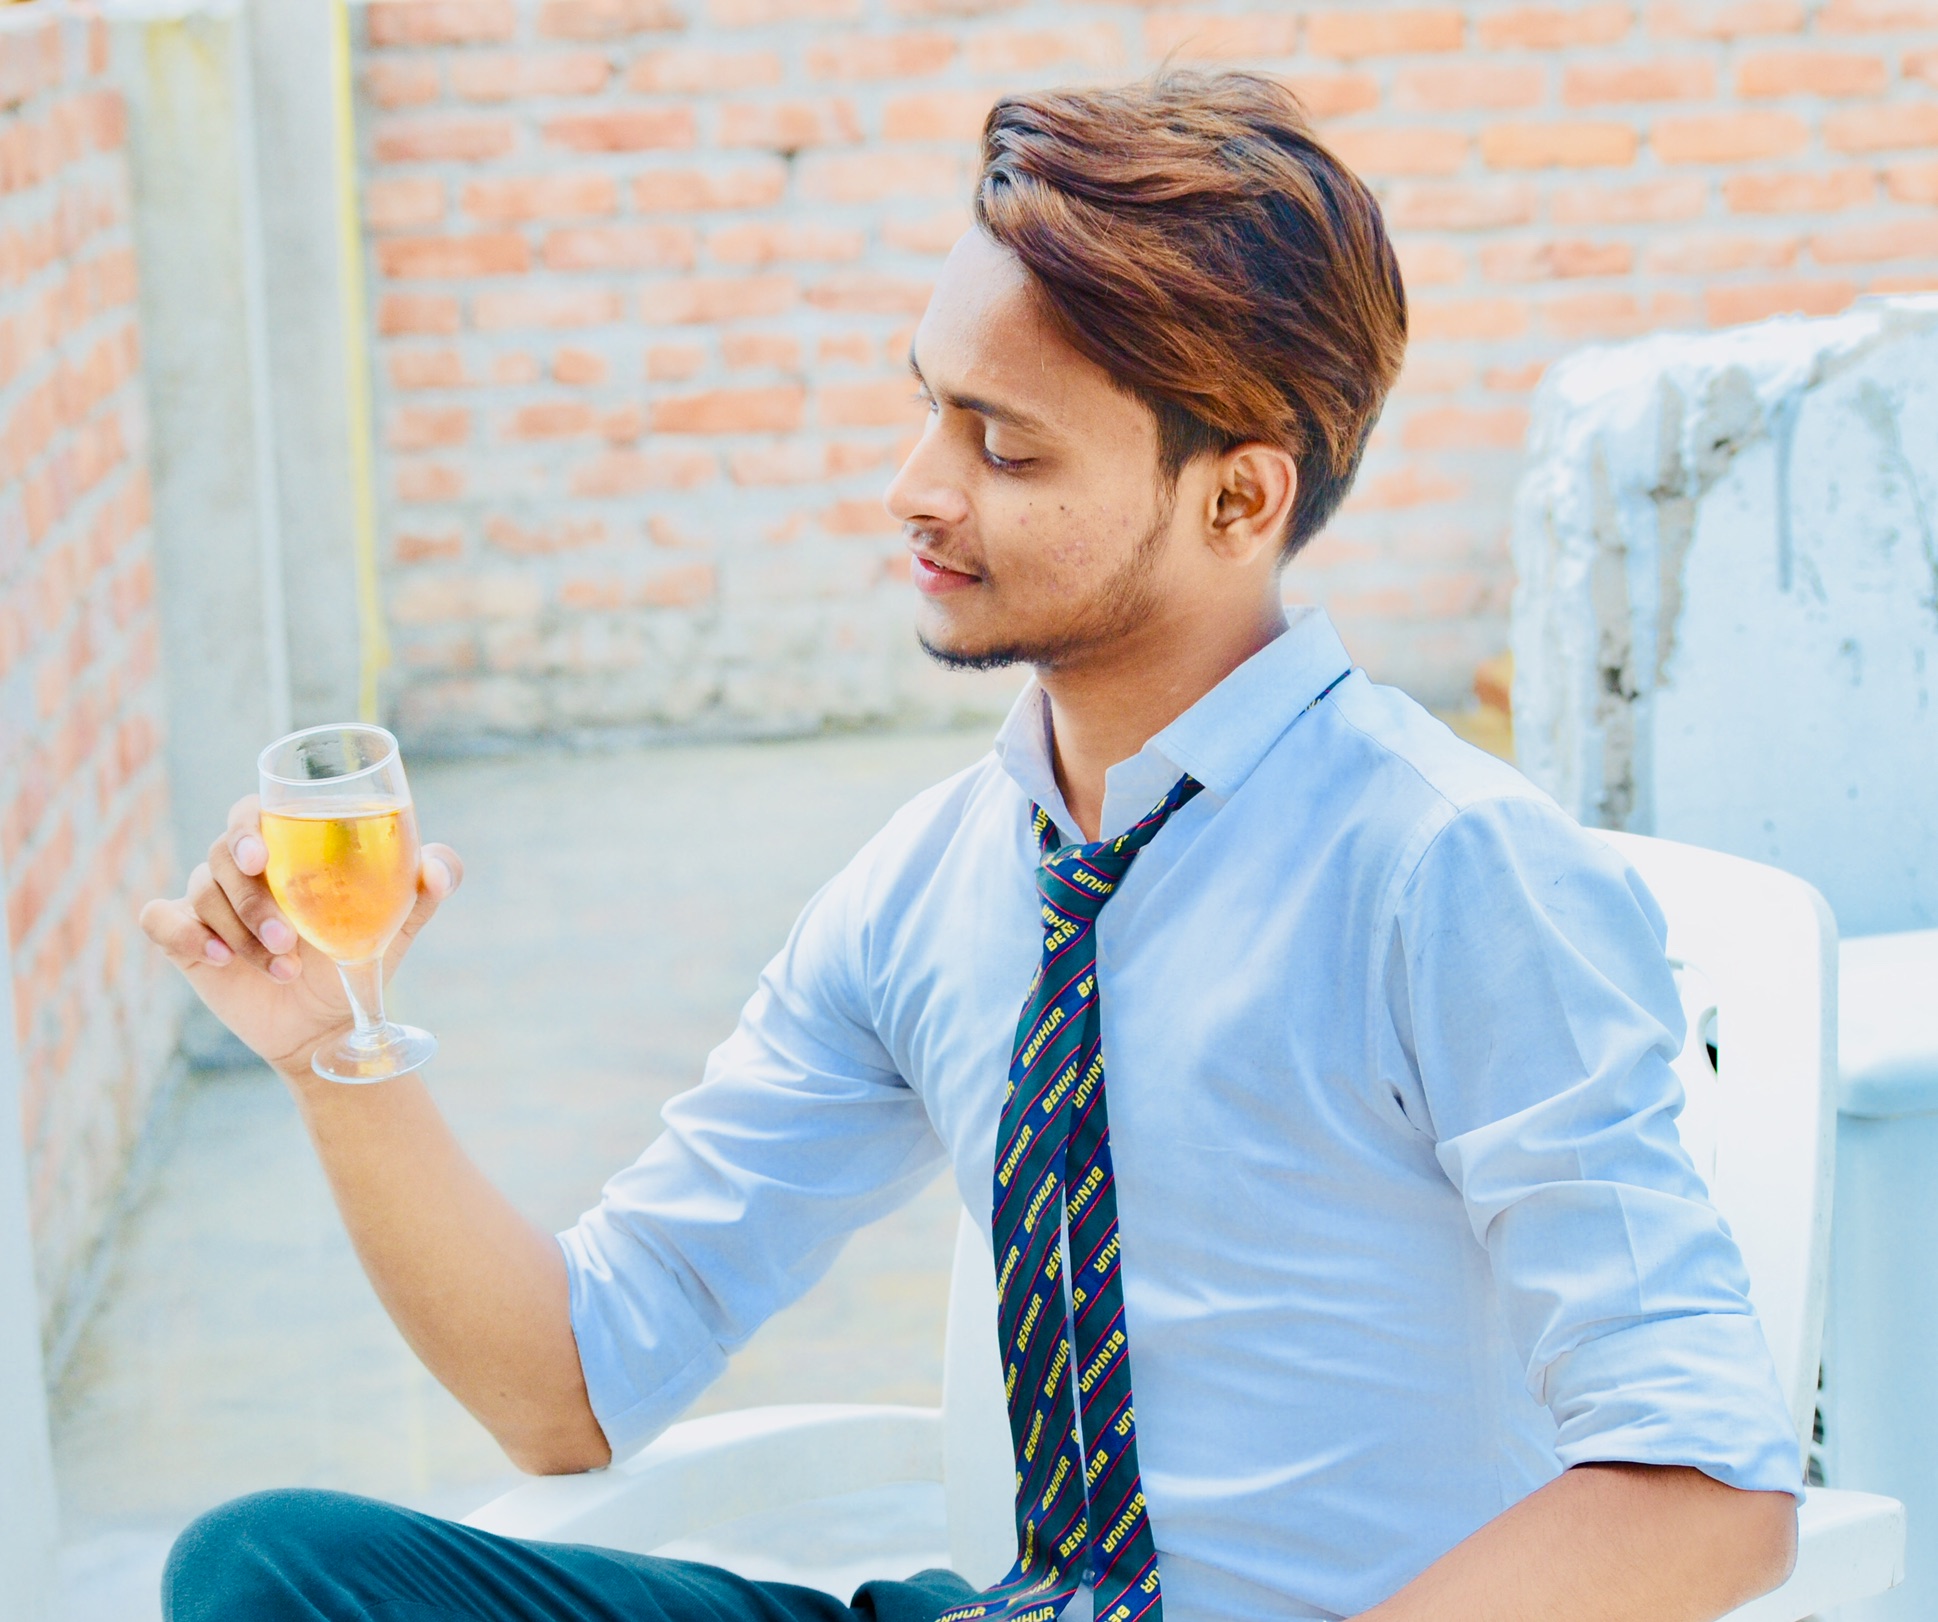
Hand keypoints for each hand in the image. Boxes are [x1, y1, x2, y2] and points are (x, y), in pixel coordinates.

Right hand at [139, 795, 462, 1082]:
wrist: (329, 1021)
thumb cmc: (360, 953)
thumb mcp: (402, 919)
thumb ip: (430, 883)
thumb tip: (438, 872)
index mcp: (286, 846)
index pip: (250, 811)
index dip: (247, 824)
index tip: (261, 855)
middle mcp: (241, 868)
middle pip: (222, 853)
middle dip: (250, 896)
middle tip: (285, 934)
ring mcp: (209, 902)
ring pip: (201, 893)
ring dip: (241, 932)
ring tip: (285, 966)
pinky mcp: (185, 940)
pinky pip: (160, 921)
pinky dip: (183, 934)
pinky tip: (217, 958)